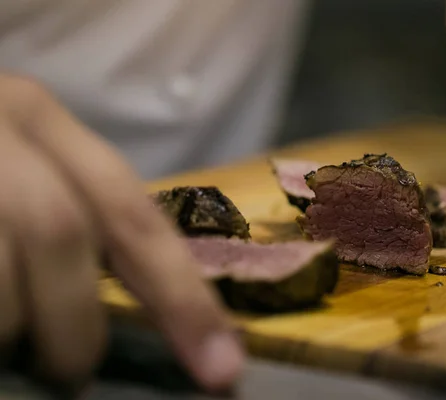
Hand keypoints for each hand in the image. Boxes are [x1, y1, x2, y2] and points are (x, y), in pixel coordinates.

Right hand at [0, 75, 242, 392]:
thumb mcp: (27, 172)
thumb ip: (76, 227)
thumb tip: (119, 319)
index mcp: (42, 122)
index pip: (133, 217)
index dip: (183, 299)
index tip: (220, 369)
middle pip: (62, 233)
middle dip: (76, 324)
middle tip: (75, 372)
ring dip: (10, 328)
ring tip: (9, 344)